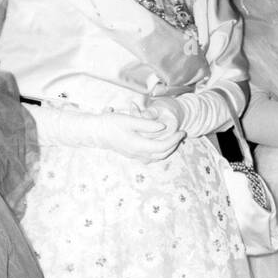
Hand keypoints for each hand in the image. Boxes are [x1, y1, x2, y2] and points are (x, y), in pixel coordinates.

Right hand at [35, 103, 183, 160]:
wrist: (95, 132)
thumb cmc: (110, 123)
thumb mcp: (128, 120)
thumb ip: (147, 124)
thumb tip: (163, 126)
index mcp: (138, 145)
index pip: (163, 146)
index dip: (174, 139)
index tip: (181, 131)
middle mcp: (137, 153)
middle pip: (162, 154)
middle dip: (174, 145)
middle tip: (181, 134)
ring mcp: (134, 155)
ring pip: (157, 157)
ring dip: (168, 149)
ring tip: (174, 138)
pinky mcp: (132, 154)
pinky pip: (150, 157)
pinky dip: (159, 151)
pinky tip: (160, 143)